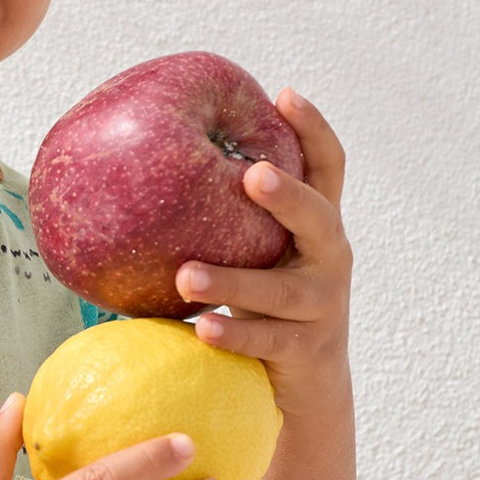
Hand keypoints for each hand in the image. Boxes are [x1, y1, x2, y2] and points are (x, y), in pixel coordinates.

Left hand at [176, 88, 351, 419]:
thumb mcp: (259, 254)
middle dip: (287, 197)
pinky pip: (266, 342)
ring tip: (186, 276)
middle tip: (252, 175)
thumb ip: (230, 218)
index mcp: (319, 228)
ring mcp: (322, 308)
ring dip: (233, 283)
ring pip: (280, 292)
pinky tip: (202, 331)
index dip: (313, 131)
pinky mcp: (305, 351)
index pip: (328, 169)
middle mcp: (329, 260)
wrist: (308, 383)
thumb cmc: (267, 303)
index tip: (285, 95)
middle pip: (320, 221)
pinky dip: (234, 336)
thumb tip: (150, 167)